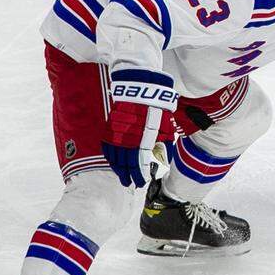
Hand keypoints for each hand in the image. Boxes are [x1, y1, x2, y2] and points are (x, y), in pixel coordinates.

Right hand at [102, 68, 177, 186]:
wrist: (139, 90)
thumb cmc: (156, 108)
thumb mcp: (166, 126)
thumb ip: (164, 143)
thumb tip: (163, 156)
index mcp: (143, 141)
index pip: (140, 164)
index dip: (140, 175)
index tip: (142, 182)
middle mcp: (128, 140)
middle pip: (126, 163)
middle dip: (129, 175)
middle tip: (130, 184)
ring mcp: (117, 134)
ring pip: (115, 157)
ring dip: (119, 169)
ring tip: (123, 177)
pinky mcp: (110, 128)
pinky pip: (107, 147)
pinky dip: (110, 157)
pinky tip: (113, 163)